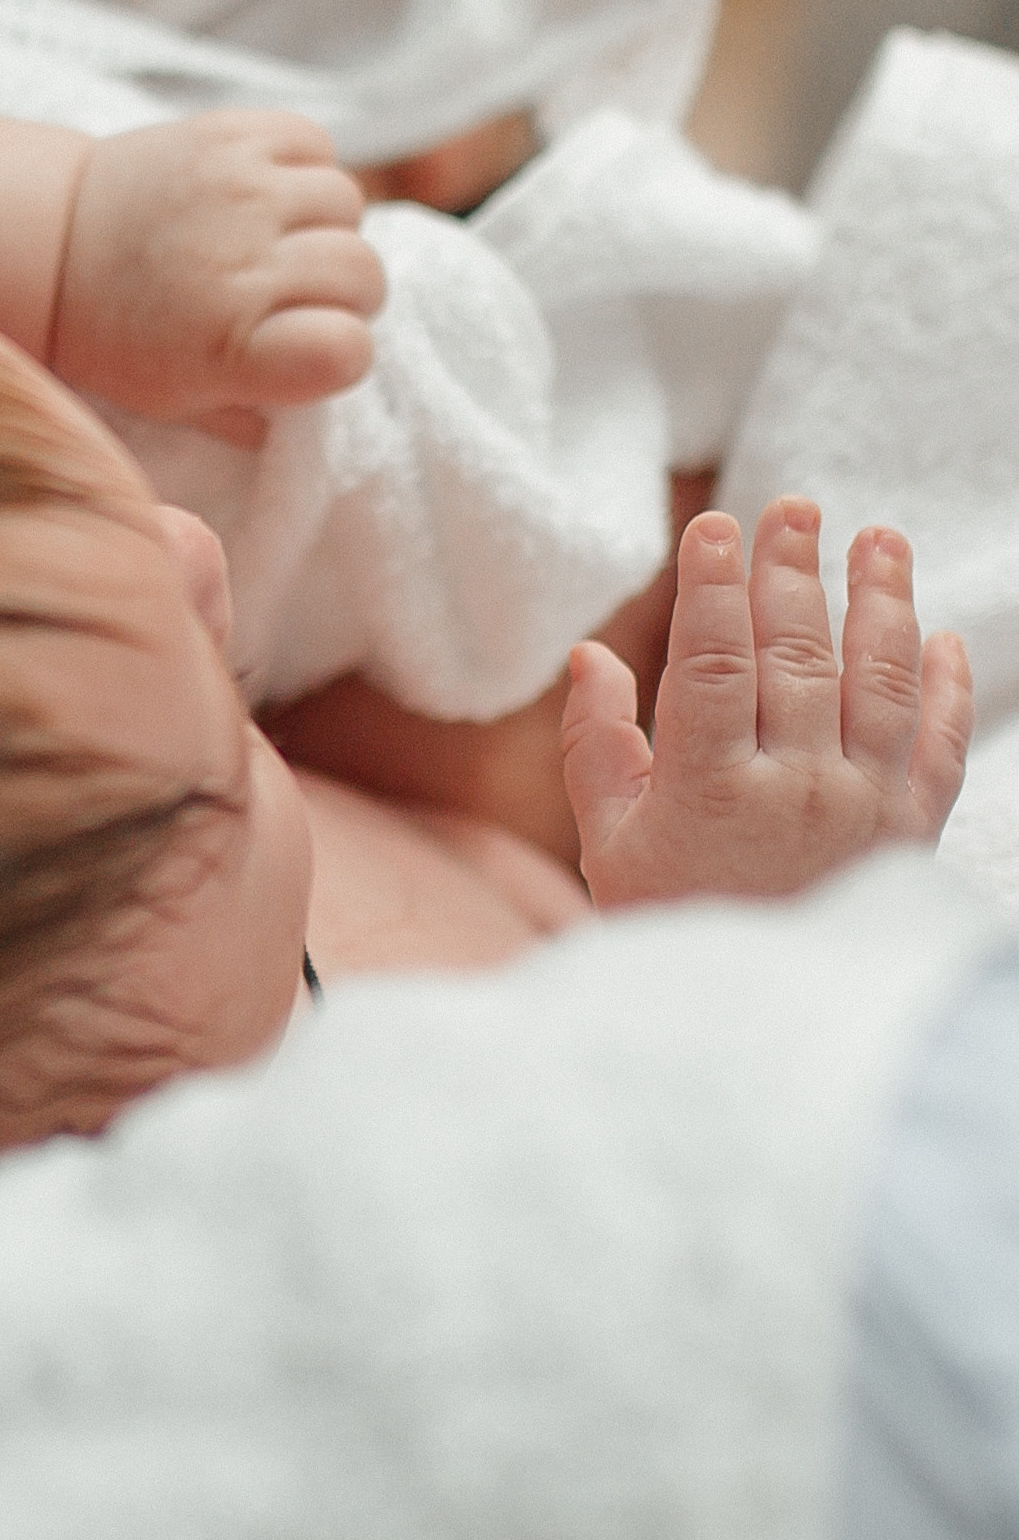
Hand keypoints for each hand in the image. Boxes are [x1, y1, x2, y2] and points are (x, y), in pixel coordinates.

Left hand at [51, 115, 384, 444]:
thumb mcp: (175, 402)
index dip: (344, 353)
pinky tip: (269, 192)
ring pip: (348, 201)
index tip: (314, 349)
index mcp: (230, 345)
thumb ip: (250, 415)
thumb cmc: (117, 338)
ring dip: (327, 225)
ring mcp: (238, 189)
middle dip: (347, 292)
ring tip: (280, 239)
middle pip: (363, 272)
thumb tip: (309, 407)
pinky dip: (305, 166)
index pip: (348, 348)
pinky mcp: (227, 135)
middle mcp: (240, 263)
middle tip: (300, 295)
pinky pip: (315, 141)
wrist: (51, 245)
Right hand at [563, 499, 972, 907]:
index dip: (713, 592)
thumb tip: (591, 655)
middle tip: (791, 509)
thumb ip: (598, 748)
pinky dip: (947, 686)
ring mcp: (865, 812)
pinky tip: (939, 636)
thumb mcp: (609, 849)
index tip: (713, 529)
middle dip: (793, 574)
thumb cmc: (671, 928)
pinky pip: (940, 745)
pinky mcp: (912, 833)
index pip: (714, 668)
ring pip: (881, 684)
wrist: (755, 1030)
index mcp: (710, 795)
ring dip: (882, 603)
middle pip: (799, 659)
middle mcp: (798, 795)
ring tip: (878, 540)